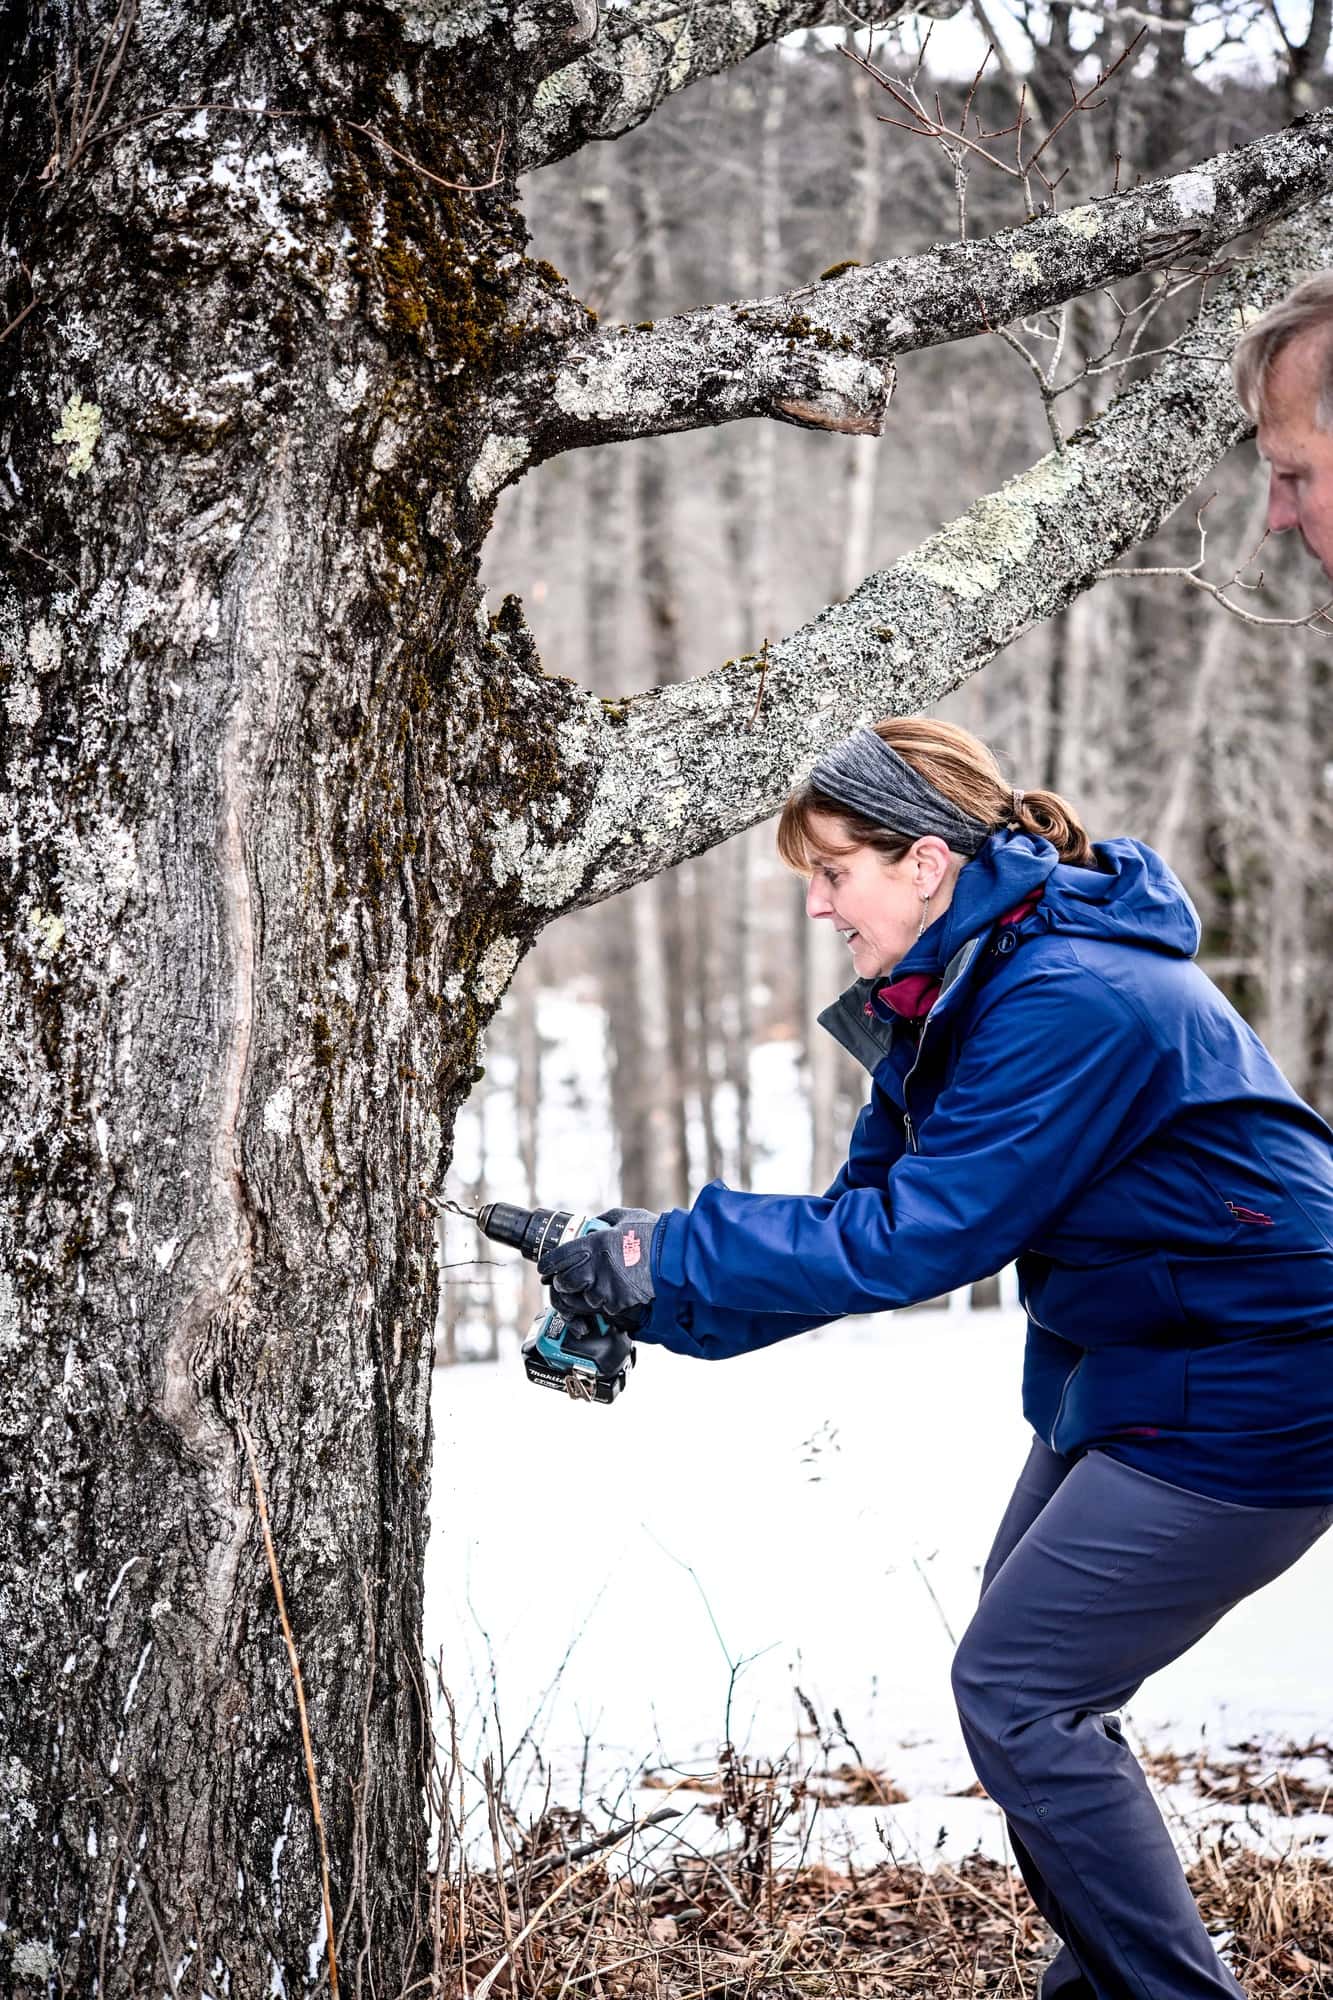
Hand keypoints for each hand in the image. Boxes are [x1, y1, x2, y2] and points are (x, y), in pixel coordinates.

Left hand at [538, 1208, 658, 1329]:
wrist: (674, 1259)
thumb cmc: (652, 1235)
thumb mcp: (625, 1218)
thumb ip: (604, 1221)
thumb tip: (594, 1224)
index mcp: (593, 1245)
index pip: (556, 1259)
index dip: (547, 1265)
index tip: (545, 1268)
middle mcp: (594, 1269)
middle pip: (564, 1283)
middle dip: (563, 1282)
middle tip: (567, 1278)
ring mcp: (605, 1289)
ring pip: (582, 1299)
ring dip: (584, 1294)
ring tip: (596, 1285)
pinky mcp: (617, 1304)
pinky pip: (603, 1307)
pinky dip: (605, 1302)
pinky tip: (615, 1291)